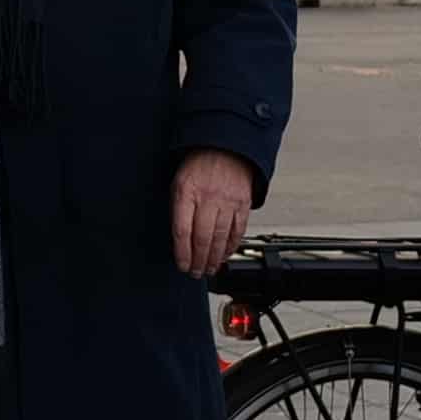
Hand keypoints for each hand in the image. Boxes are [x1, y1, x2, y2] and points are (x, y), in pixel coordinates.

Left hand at [170, 150, 256, 279]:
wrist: (226, 147)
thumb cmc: (199, 165)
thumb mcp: (179, 182)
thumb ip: (178, 209)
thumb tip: (179, 239)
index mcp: (187, 191)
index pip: (182, 231)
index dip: (182, 253)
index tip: (182, 265)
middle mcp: (208, 197)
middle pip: (202, 238)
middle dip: (198, 261)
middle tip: (196, 272)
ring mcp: (227, 201)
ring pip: (220, 238)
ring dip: (214, 258)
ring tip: (209, 269)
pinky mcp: (243, 203)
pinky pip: (238, 231)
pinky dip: (231, 246)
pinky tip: (225, 255)